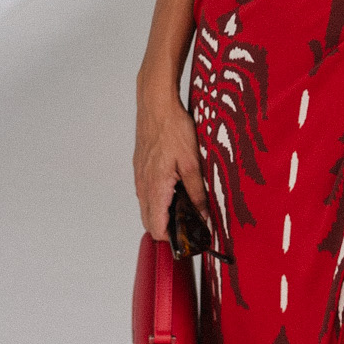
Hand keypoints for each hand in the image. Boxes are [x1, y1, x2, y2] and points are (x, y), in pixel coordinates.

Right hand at [133, 81, 209, 240]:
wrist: (156, 104)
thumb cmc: (173, 128)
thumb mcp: (193, 162)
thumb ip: (197, 192)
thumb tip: (203, 215)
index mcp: (155, 188)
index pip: (156, 229)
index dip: (172, 239)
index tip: (189, 238)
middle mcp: (143, 186)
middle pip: (150, 222)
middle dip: (169, 229)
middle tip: (191, 225)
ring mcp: (139, 177)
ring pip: (148, 207)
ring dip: (163, 213)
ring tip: (187, 207)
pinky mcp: (141, 168)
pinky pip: (147, 193)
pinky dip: (159, 199)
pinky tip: (176, 188)